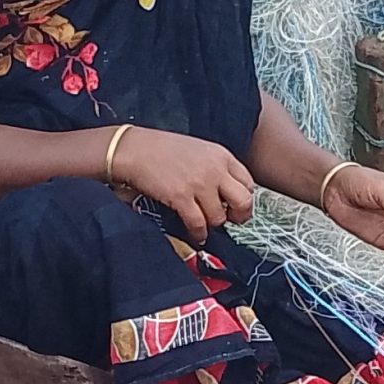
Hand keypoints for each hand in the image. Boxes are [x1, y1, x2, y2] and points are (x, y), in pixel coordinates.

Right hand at [110, 126, 254, 243]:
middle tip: (229, 221)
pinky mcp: (181, 197)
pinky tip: (195, 234)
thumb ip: (216, 168)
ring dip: (212, 225)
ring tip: (204, 224)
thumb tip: (226, 194)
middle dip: (238, 216)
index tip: (236, 206)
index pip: (248, 182)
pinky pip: (198, 224)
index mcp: (221, 155)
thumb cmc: (163, 149)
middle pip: (244, 201)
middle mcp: (214, 169)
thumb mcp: (199, 150)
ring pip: (220, 217)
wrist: (134, 149)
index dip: (244, 198)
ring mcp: (199, 183)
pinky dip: (198, 234)